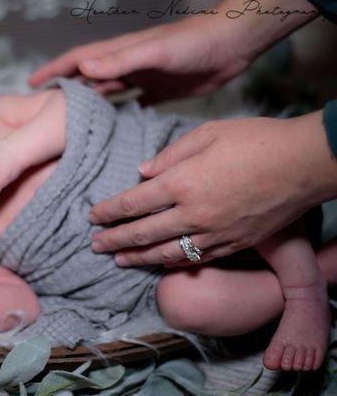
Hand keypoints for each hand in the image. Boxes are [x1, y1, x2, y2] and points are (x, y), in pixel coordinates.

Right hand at [29, 0, 316, 104]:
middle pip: (88, 80)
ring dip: (89, 105)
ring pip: (107, 94)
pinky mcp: (159, 91)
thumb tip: (83, 68)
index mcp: (120, 54)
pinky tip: (112, 131)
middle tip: (44, 109)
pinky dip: (119, 117)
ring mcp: (142, 78)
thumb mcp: (155, 52)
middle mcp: (127, 65)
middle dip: (65, 91)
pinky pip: (132, 106)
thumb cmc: (194, 43)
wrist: (230, 46)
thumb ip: (120, 60)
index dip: (54, 71)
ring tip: (70, 123)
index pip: (78, 61)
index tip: (30, 83)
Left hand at [89, 111, 336, 265]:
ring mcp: (214, 233)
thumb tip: (144, 173)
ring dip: (137, 257)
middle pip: (142, 233)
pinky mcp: (234, 243)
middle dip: (113, 240)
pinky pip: (196, 258)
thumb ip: (170, 155)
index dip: (108, 212)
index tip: (92, 216)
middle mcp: (192, 213)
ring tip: (117, 260)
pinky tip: (159, 263)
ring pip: (165, 252)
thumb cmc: (256, 140)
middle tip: (94, 246)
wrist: (305, 163)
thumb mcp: (207, 134)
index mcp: (181, 182)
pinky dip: (172, 262)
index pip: (132, 203)